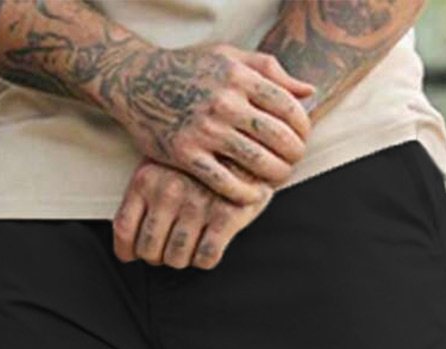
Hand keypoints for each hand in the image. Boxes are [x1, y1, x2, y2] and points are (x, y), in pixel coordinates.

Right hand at [110, 44, 313, 204]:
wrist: (137, 82)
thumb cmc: (188, 69)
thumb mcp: (228, 56)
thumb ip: (269, 70)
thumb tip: (309, 92)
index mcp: (239, 77)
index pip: (288, 107)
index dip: (303, 127)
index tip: (302, 138)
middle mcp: (225, 103)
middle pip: (277, 137)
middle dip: (294, 154)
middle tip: (294, 162)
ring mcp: (205, 130)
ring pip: (256, 162)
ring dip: (275, 175)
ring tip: (278, 178)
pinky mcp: (186, 155)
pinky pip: (225, 182)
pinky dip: (245, 192)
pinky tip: (253, 194)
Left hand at [113, 159, 273, 269]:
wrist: (249, 137)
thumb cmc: (201, 154)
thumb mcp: (163, 160)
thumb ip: (144, 192)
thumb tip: (128, 242)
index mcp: (147, 178)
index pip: (124, 229)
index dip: (127, 251)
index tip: (132, 255)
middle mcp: (168, 192)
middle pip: (150, 250)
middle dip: (158, 257)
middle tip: (168, 251)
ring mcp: (197, 204)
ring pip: (177, 258)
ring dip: (182, 259)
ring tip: (189, 247)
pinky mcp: (226, 215)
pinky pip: (206, 257)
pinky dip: (205, 260)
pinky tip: (209, 247)